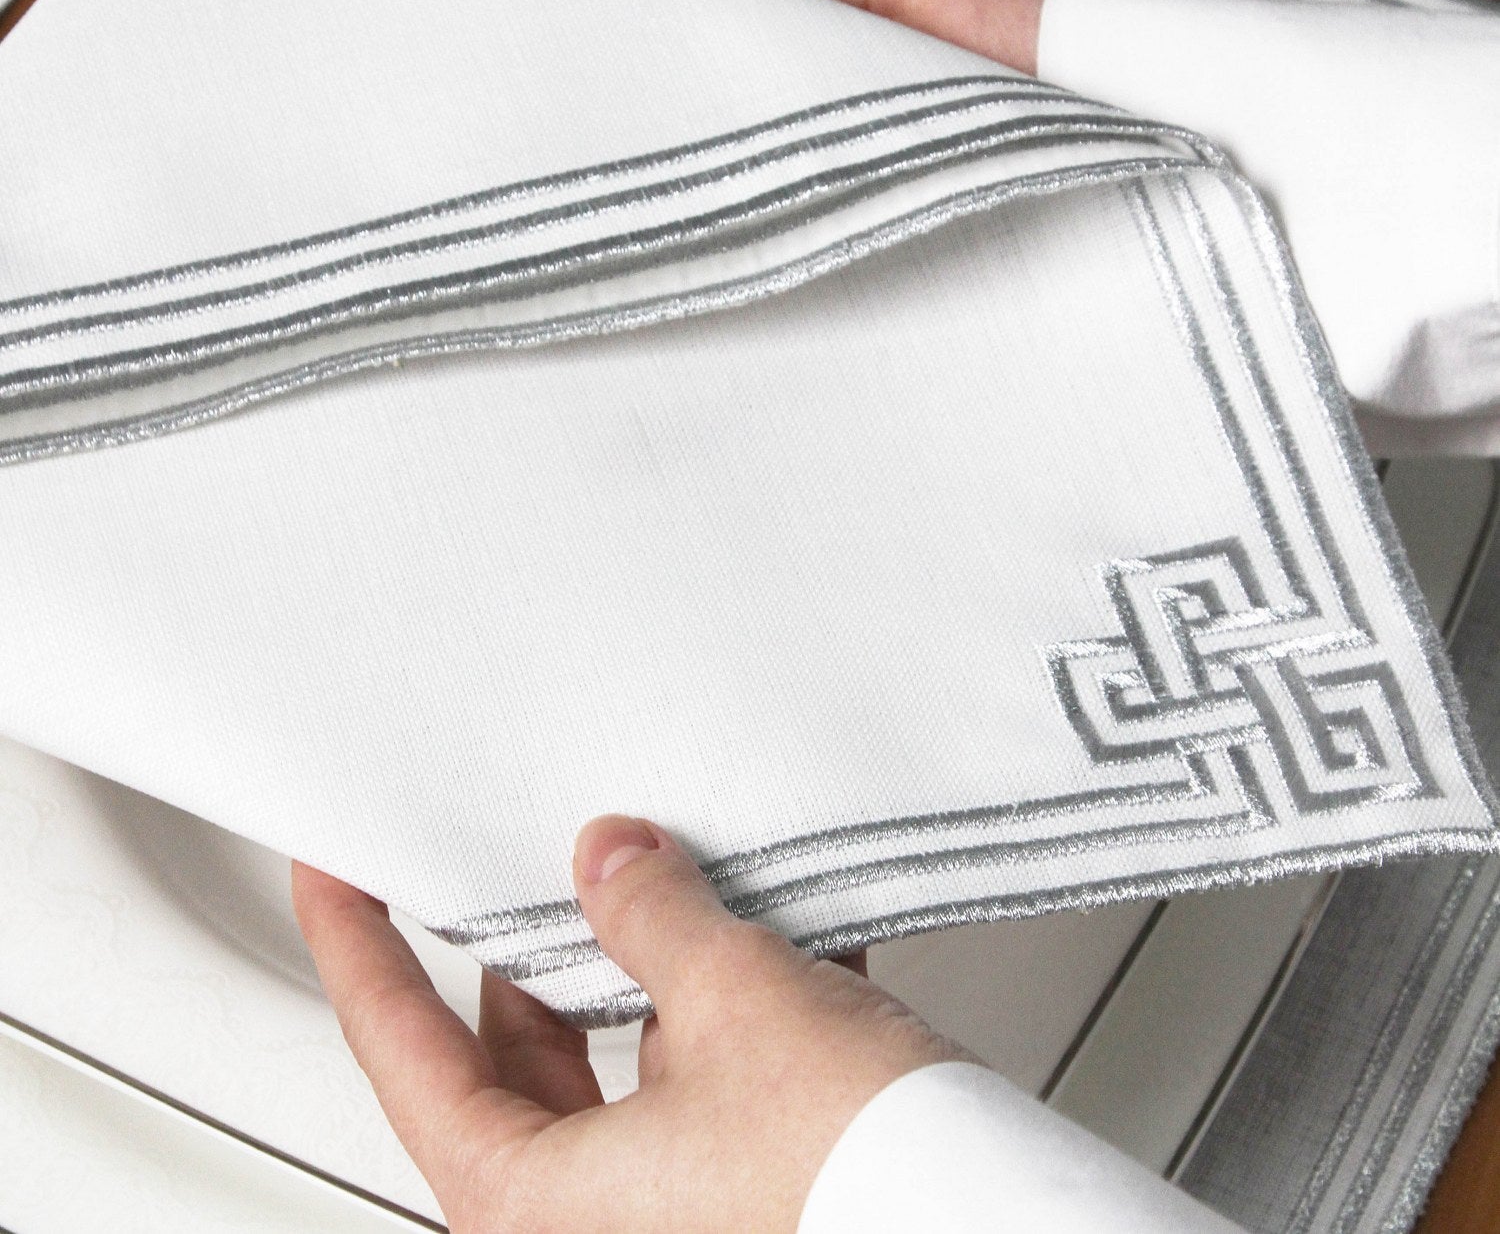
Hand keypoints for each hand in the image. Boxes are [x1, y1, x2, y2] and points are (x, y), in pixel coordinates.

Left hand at [293, 815, 969, 1232]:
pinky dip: (732, 987)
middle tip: (526, 846)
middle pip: (516, 1039)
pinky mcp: (741, 1166)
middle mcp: (589, 1208)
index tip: (330, 873)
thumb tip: (611, 856)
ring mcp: (669, 1187)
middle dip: (537, 931)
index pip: (400, 1047)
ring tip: (673, 863)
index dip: (356, 945)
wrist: (996, 1228)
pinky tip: (778, 915)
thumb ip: (656, 914)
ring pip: (624, 1039)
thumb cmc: (856, 1184)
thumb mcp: (735, 1004)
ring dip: (654, 949)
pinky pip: (707, 1056)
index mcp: (535, 1196)